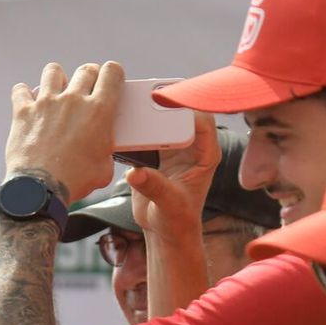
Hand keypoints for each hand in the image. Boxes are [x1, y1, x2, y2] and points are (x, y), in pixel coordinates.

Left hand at [4, 62, 123, 200]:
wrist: (41, 189)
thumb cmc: (74, 181)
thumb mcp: (105, 168)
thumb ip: (105, 151)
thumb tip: (102, 151)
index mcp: (99, 110)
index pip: (112, 73)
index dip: (112, 73)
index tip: (109, 80)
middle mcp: (73, 100)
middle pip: (86, 70)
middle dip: (89, 76)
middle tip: (86, 89)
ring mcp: (46, 103)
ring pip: (53, 71)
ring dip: (57, 78)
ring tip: (57, 90)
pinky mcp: (23, 111)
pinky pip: (20, 90)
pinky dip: (24, 93)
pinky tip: (27, 101)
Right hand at [127, 112, 219, 244]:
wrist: (163, 230)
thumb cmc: (177, 220)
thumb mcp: (169, 205)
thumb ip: (155, 187)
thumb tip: (136, 173)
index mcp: (205, 154)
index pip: (202, 120)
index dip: (186, 107)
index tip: (164, 102)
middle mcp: (190, 146)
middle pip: (180, 114)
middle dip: (163, 102)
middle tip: (143, 95)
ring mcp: (171, 147)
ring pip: (161, 120)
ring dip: (146, 113)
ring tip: (128, 104)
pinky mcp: (154, 152)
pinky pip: (144, 133)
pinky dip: (134, 128)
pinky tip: (120, 123)